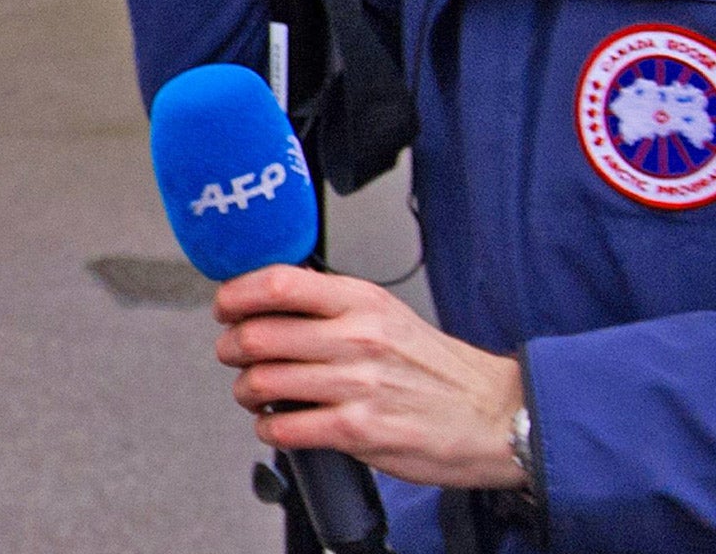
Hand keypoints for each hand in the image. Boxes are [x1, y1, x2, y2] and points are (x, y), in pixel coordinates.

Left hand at [213, 264, 526, 490]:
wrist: (490, 413)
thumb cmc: (431, 365)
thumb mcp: (383, 312)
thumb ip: (328, 303)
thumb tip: (264, 298)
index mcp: (360, 300)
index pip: (277, 283)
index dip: (236, 295)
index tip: (224, 307)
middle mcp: (357, 337)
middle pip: (258, 335)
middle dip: (231, 348)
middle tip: (232, 354)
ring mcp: (357, 385)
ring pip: (264, 382)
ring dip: (246, 390)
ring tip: (253, 392)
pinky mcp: (360, 431)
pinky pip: (285, 428)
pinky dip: (268, 427)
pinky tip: (275, 424)